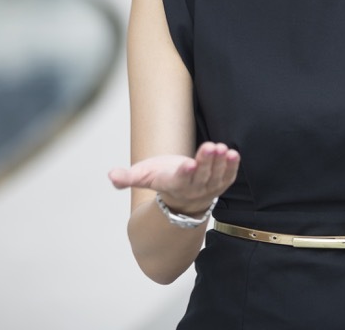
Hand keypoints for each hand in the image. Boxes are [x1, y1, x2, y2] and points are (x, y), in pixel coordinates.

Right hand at [108, 141, 239, 214]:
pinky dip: (232, 167)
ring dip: (220, 163)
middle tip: (211, 146)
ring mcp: (209, 188)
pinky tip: (233, 154)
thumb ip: (128, 177)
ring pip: (216, 176)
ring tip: (222, 148)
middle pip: (201, 176)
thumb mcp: (143, 176)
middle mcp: (193, 189)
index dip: (185, 173)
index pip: (180, 180)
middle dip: (206, 162)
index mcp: (173, 185)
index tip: (189, 164)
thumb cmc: (161, 179)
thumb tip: (111, 175)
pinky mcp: (221, 183)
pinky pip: (228, 177)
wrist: (181, 198)